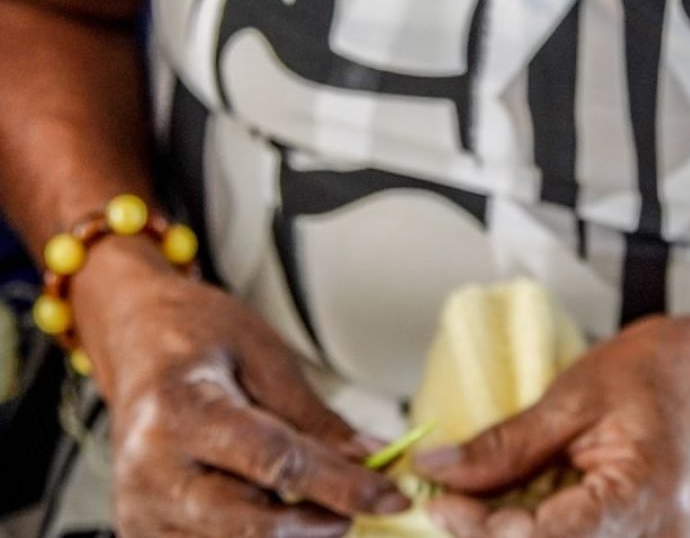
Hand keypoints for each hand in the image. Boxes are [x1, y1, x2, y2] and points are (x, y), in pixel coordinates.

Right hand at [72, 239, 407, 536]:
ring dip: (294, 533)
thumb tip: (372, 459)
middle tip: (365, 502)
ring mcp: (140, 509)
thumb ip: (315, 418)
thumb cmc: (195, 334)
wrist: (136, 339)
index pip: (277, 463)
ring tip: (327, 505)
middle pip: (255, 524)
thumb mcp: (264, 355)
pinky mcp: (141, 532)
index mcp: (179, 411)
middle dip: (321, 520)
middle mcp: (149, 470)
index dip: (342, 485)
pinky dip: (258, 537)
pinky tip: (285, 512)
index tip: (390, 496)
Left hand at [416, 314, 689, 537]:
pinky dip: (543, 530)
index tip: (437, 498)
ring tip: (489, 494)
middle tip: (454, 497)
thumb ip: (507, 444)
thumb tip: (439, 471)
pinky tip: (526, 503)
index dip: (475, 528)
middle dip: (489, 535)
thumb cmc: (674, 371)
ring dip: (513, 534)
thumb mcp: (578, 393)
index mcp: (640, 500)